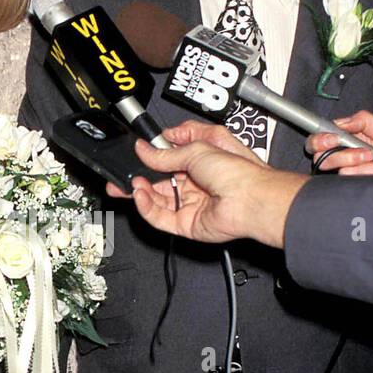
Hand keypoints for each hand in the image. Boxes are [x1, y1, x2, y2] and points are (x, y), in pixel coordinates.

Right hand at [107, 123, 305, 248]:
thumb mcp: (196, 150)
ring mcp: (192, 203)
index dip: (155, 151)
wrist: (251, 200)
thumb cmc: (238, 173)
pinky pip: (161, 217)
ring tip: (129, 183)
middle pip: (161, 178)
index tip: (139, 148)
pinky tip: (139, 196)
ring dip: (141, 190)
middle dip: (140, 174)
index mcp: (204, 158)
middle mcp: (198, 181)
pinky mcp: (187, 224)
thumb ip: (166, 153)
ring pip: (158, 198)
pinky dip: (147, 207)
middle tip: (122, 171)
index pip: (172, 153)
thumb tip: (144, 149)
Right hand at [308, 110, 372, 179]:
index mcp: (349, 140)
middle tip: (367, 153)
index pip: (320, 140)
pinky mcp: (360, 188)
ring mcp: (353, 175)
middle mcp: (346, 158)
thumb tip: (342, 121)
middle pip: (323, 158)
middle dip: (346, 156)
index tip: (333, 138)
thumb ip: (365, 121)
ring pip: (344, 171)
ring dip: (370, 165)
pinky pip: (358, 181)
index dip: (320, 139)